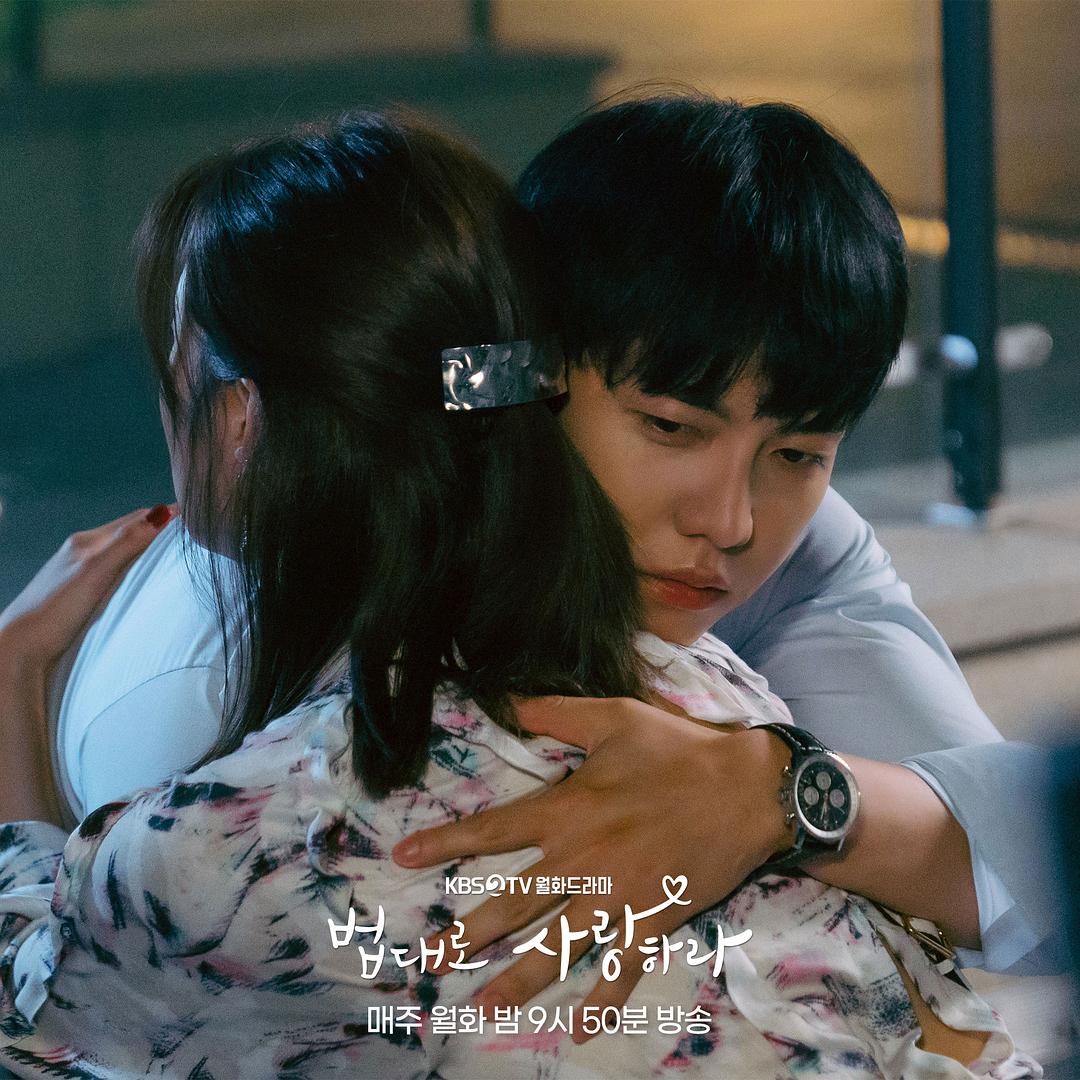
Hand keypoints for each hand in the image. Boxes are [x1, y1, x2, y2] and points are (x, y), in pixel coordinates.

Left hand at [0, 504, 174, 673]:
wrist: (19, 645)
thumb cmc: (56, 610)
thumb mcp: (96, 572)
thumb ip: (127, 543)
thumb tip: (163, 513)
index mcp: (87, 541)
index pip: (135, 518)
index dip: (165, 515)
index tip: (192, 515)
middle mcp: (81, 549)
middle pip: (127, 529)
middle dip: (157, 525)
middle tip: (189, 529)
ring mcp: (77, 568)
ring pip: (120, 547)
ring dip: (145, 543)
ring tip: (171, 548)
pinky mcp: (76, 588)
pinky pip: (112, 564)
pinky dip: (132, 561)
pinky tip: (138, 572)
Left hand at [392, 696, 790, 1032]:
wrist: (747, 788)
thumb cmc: (678, 749)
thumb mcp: (612, 717)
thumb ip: (554, 711)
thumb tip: (505, 699)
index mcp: (566, 810)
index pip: (492, 830)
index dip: (445, 842)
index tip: (403, 858)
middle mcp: (581, 859)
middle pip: (512, 903)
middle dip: (465, 934)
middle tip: (428, 961)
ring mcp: (617, 896)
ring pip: (557, 945)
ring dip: (517, 978)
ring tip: (482, 1006)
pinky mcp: (653, 918)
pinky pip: (623, 967)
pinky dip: (603, 998)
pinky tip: (580, 1028)